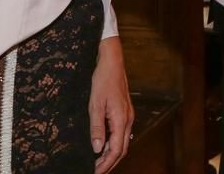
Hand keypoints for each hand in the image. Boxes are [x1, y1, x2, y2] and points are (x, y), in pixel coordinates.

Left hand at [89, 36, 133, 172]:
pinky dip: (113, 143)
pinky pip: (121, 133)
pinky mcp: (125, 111)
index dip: (105, 164)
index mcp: (121, 119)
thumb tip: (97, 148)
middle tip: (96, 171)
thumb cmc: (102, 81)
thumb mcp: (95, 104)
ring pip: (123, 141)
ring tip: (98, 162)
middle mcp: (128, 119)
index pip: (116, 150)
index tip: (95, 172)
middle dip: (110, 163)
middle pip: (122, 149)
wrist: (112, 62)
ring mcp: (128, 115)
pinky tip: (104, 145)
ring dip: (111, 154)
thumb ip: (96, 128)